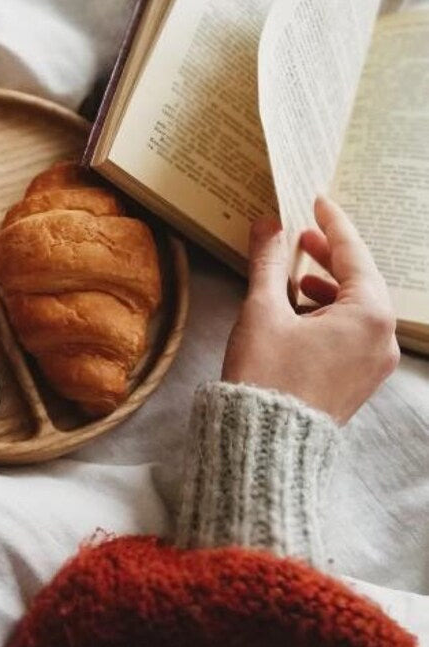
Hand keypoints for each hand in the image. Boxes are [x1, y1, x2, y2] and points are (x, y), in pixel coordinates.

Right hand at [222, 196, 398, 422]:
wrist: (267, 444)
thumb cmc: (267, 377)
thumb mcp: (263, 310)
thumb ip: (268, 262)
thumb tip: (268, 225)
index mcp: (369, 314)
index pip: (354, 253)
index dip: (331, 224)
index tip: (317, 202)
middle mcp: (383, 338)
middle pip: (361, 280)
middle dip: (330, 256)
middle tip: (301, 237)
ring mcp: (375, 363)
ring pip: (358, 307)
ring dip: (329, 286)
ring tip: (295, 276)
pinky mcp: (360, 380)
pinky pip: (354, 333)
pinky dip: (331, 314)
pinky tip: (300, 311)